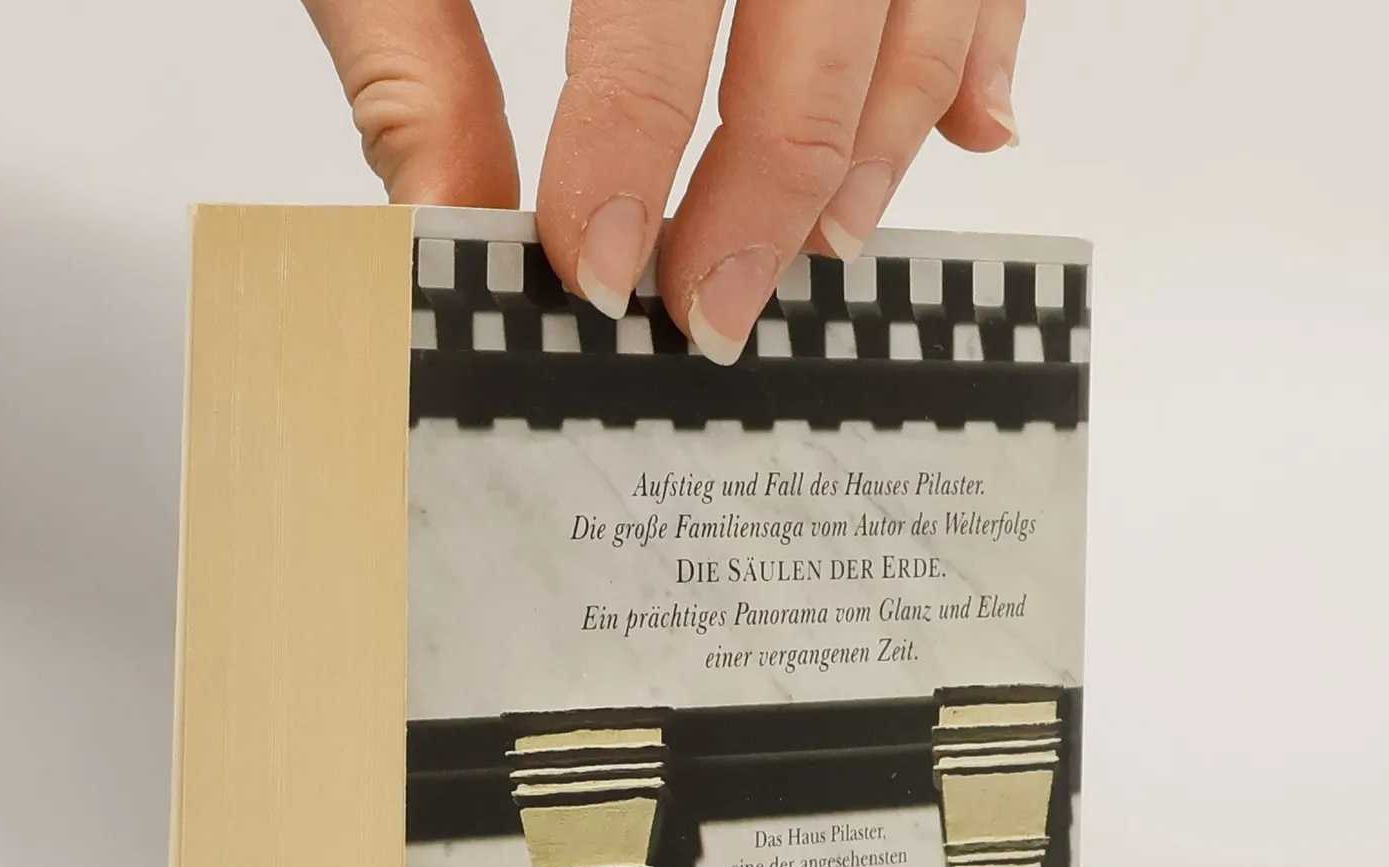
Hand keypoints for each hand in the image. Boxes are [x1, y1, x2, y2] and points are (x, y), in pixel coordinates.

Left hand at [300, 0, 1024, 363]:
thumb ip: (412, 55)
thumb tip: (446, 229)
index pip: (660, 6)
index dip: (633, 159)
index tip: (599, 277)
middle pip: (822, 17)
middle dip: (769, 193)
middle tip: (711, 313)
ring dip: (883, 139)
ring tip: (823, 249)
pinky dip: (976, 35)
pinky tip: (964, 126)